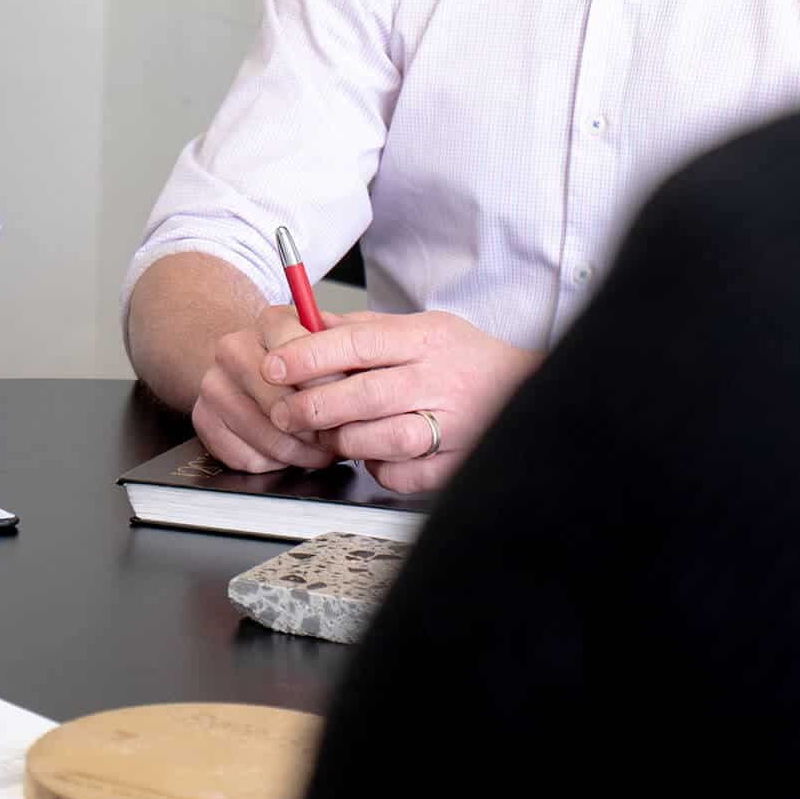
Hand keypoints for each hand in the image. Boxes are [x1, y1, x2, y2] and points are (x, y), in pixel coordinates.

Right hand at [190, 304, 341, 473]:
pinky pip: (248, 457)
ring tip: (322, 450)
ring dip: (303, 453)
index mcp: (270, 321)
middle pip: (284, 404)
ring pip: (269, 436)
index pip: (304, 358)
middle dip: (319, 429)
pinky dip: (276, 463)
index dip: (332, 390)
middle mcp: (234, 348)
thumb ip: (347, 354)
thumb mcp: (327, 344)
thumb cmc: (298, 361)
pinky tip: (290, 451)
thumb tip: (373, 381)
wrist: (248, 364)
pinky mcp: (203, 420)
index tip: (349, 405)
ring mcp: (214, 385)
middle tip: (340, 438)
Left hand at [259, 310, 538, 493]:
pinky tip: (374, 455)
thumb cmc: (462, 358)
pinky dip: (380, 469)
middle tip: (285, 413)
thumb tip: (303, 325)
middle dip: (313, 407)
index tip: (275, 366)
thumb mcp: (419, 327)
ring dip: (345, 441)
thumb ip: (363, 330)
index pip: (357, 343)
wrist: (525, 387)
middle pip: (364, 395)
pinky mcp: (457, 461)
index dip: (309, 356)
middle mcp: (440, 379)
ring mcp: (453, 424)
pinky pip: (404, 474)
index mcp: (426, 338)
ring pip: (382, 439)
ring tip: (330, 434)